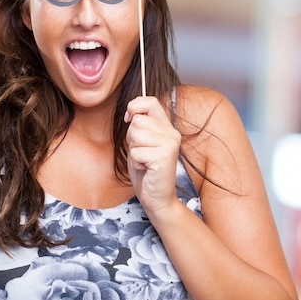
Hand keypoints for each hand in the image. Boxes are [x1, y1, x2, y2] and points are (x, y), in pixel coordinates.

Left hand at [124, 96, 180, 214]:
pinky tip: (146, 169)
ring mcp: (170, 144)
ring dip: (133, 150)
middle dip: (131, 138)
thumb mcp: (140, 143)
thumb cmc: (146, 171)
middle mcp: (172, 133)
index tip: (128, 119)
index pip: (150, 101)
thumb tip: (131, 112)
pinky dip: (136, 162)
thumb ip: (139, 126)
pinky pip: (136, 152)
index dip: (134, 106)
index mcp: (167, 127)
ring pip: (135, 134)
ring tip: (144, 161)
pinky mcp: (164, 156)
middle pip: (137, 120)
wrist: (157, 198)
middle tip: (142, 153)